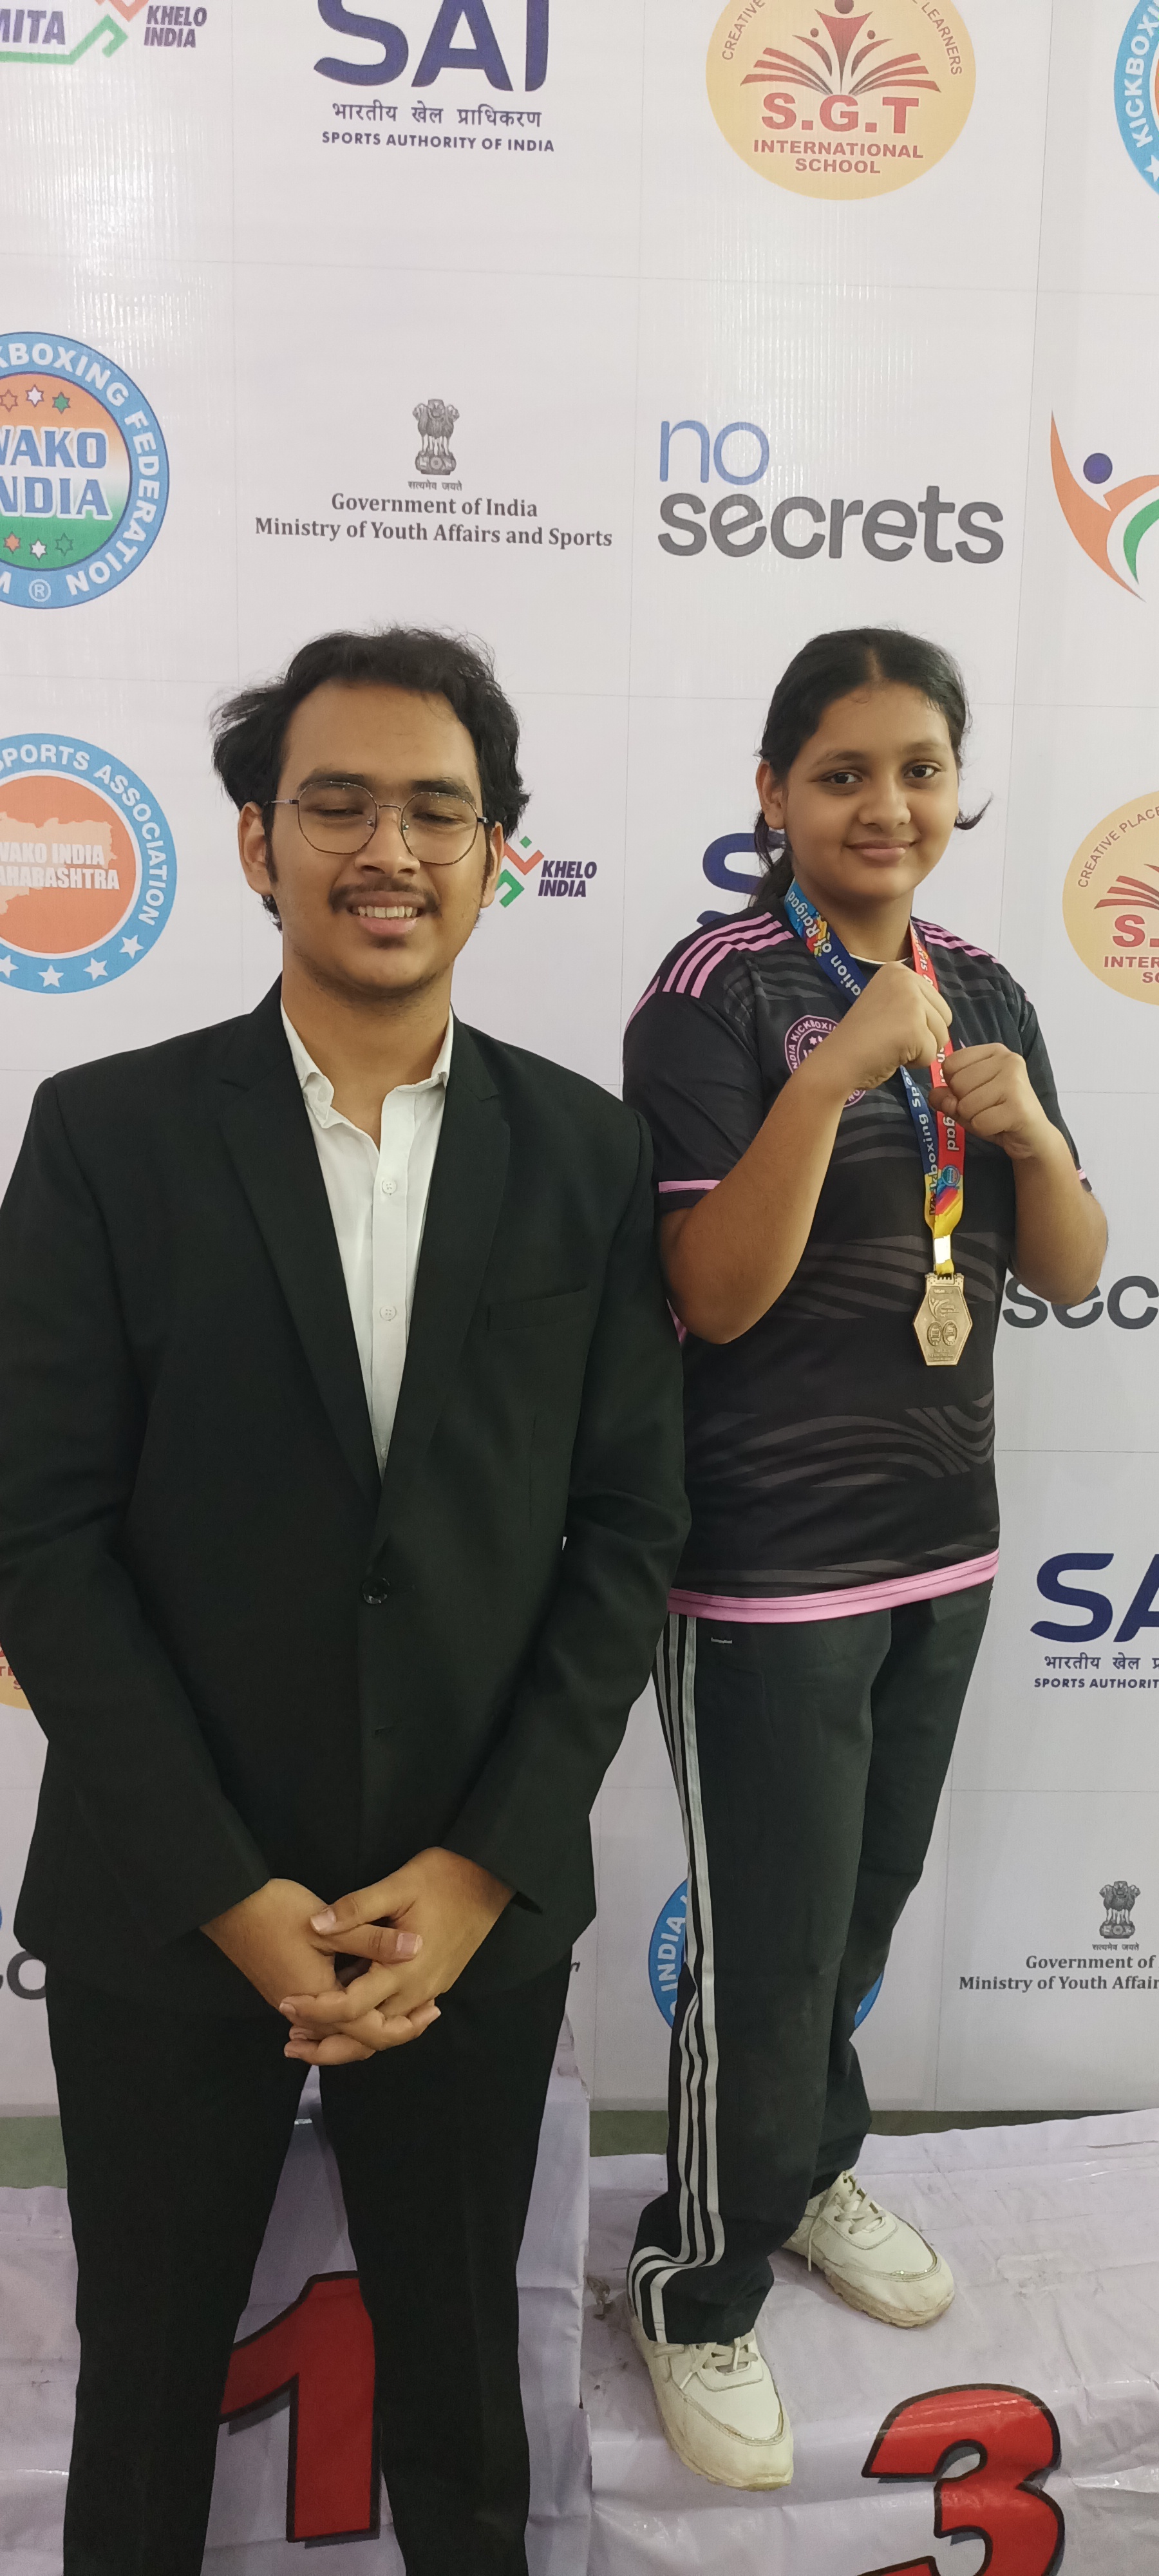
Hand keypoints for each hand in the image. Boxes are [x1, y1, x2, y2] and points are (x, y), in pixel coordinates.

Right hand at [203, 1876, 435, 2059]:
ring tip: (402, 2004)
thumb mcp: (331, 1926)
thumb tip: (417, 1948)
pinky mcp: (283, 1988)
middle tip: (424, 2014)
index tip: (432, 2011)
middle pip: (353, 2040)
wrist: (227, 1906)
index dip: (404, 2027)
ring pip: (337, 2029)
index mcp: (321, 2002)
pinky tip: (363, 1988)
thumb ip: (374, 1941)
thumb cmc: (278, 1913)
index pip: (369, 2034)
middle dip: (390, 2031)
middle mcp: (304, 2013)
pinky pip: (323, 2014)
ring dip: (368, 2022)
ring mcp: (290, 2003)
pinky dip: (347, 2011)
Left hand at [279, 1848, 512, 2067]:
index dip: (315, 2010)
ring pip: (386, 2032)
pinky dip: (373, 2023)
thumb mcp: (397, 1884)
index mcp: (403, 1969)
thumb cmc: (444, 1877)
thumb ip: (355, 1908)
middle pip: (368, 2036)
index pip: (350, 2007)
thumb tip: (315, 1924)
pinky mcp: (437, 1983)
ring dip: (350, 2036)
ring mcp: (430, 1990)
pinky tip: (351, 2009)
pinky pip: (400, 2017)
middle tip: (292, 2041)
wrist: (492, 1878)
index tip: (285, 2004)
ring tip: (313, 2034)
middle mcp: (417, 1990)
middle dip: (328, 2043)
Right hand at [806, 962, 952, 1098]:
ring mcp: (912, 1002)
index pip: (936, 1003)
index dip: (918, 1022)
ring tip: (892, 1045)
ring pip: (941, 1036)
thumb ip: (911, 1002)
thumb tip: (940, 1017)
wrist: (838, 1059)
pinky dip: (915, 1063)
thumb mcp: (887, 1004)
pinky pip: (932, 1054)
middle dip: (924, 1035)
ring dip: (920, 1049)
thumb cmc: (860, 1037)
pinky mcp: (915, 1028)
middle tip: (892, 1037)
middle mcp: (907, 979)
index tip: (889, 1025)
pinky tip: (892, 1055)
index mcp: (899, 970)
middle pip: (944, 1018)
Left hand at [934, 1044, 1057, 1161]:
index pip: (950, 1064)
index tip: (976, 1092)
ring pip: (966, 1104)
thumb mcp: (967, 1102)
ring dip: (974, 1119)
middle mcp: (1007, 1060)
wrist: (1032, 1136)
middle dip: (964, 1105)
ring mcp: (1015, 1081)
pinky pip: (979, 1122)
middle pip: (957, 1083)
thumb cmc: (999, 1114)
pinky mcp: (1018, 1106)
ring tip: (994, 1117)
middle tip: (987, 1109)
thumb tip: (935, 1095)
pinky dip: (984, 1130)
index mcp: (994, 1052)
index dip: (954, 1085)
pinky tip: (1001, 1125)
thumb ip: (947, 1097)